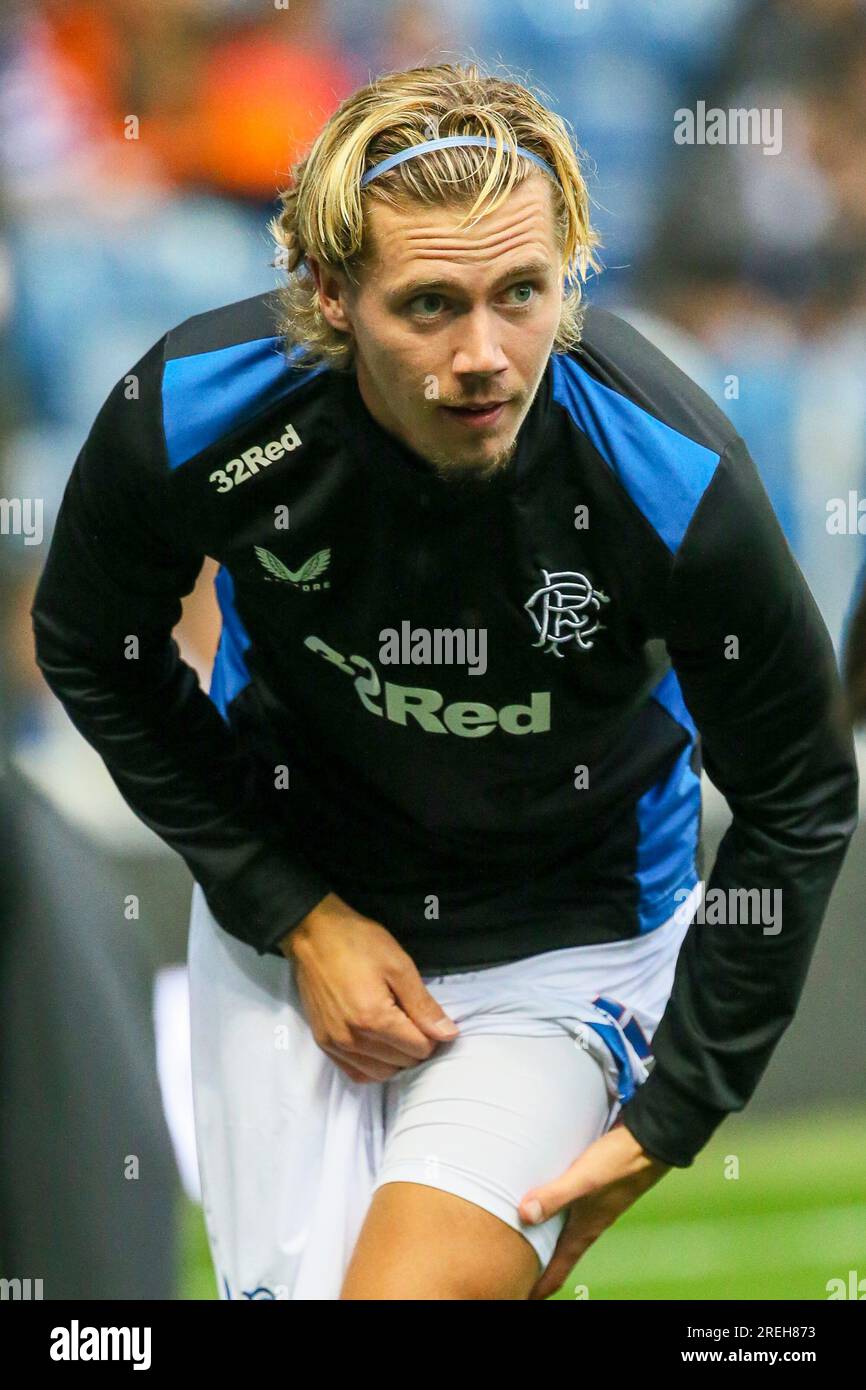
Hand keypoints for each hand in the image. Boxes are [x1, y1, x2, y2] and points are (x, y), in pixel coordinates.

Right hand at [278, 892, 458, 1082]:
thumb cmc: (358, 942)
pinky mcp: (322, 1043)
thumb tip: (449, 1034)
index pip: (419, 1049)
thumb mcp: (399, 966)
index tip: (427, 1016)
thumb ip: (423, 1005)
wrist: (312, 934)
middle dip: (415, 1046)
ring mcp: (334, 1044)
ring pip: (380, 1073)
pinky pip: (355, 1073)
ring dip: (396, 1059)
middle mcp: (352, 1039)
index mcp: (374, 1018)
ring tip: (397, 1031)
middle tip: (413, 1020)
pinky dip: (373, 1066)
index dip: (432, 1034)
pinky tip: (378, 1045)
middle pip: (402, 1063)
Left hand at [517, 1120, 671, 1298]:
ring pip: (559, 1231)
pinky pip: (563, 1207)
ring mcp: (590, 1206)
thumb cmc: (620, 1162)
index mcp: (584, 1231)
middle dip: (536, 1266)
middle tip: (512, 1272)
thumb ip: (555, 1196)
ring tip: (517, 1236)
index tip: (519, 1297)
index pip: (558, 1271)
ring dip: (541, 1237)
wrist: (649, 1141)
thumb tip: (524, 1214)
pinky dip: (548, 1210)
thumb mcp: (584, 1179)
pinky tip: (536, 1195)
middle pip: (556, 1255)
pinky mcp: (590, 1187)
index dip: (538, 1288)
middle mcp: (586, 1223)